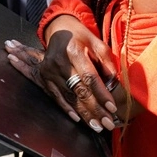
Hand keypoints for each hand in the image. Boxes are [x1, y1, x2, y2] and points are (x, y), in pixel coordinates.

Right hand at [5, 18, 123, 131]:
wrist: (58, 29)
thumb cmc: (81, 37)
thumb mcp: (97, 43)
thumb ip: (107, 63)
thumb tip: (113, 85)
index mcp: (74, 51)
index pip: (89, 77)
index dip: (101, 94)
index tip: (112, 108)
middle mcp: (59, 62)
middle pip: (79, 90)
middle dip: (95, 109)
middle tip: (107, 124)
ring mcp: (49, 71)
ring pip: (69, 97)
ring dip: (84, 114)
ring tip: (97, 126)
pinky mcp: (44, 78)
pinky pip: (57, 98)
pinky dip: (68, 110)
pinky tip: (79, 119)